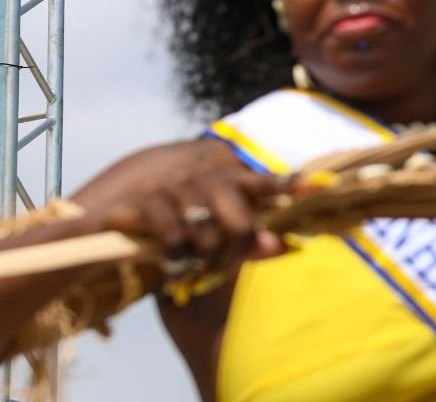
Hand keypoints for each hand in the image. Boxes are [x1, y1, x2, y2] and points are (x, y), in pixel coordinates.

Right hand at [72, 139, 284, 275]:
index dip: (288, 185)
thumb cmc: (173, 223)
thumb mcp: (212, 232)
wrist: (110, 216)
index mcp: (226, 179)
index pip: (262, 181)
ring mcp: (178, 185)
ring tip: (192, 264)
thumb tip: (288, 247)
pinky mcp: (151, 199)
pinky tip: (172, 259)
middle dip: (233, 255)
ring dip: (203, 261)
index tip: (315, 187)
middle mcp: (206, 177)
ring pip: (209, 237)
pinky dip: (177, 257)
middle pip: (240, 225)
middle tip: (218, 268)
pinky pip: (177, 240)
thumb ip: (250, 239)